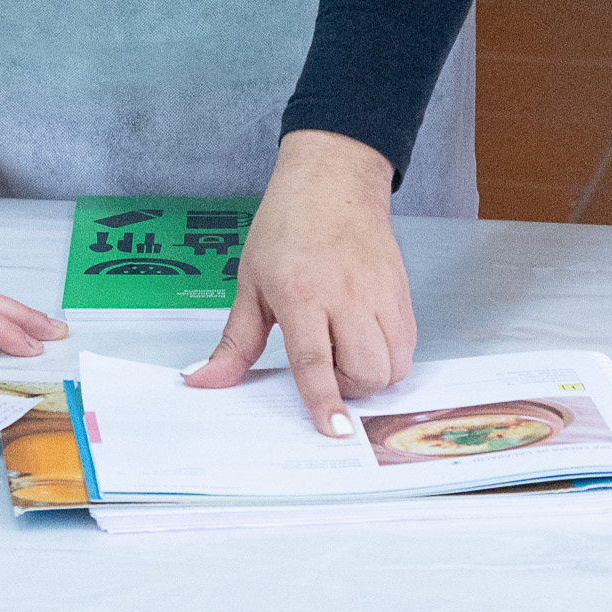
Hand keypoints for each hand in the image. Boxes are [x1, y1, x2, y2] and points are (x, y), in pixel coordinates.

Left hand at [185, 130, 411, 437]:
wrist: (332, 181)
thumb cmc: (286, 227)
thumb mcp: (250, 282)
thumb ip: (235, 341)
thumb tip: (203, 381)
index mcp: (302, 294)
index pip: (315, 360)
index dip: (325, 400)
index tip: (334, 430)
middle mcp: (347, 296)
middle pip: (365, 371)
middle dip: (348, 388)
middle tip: (326, 366)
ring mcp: (380, 294)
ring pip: (393, 365)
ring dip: (371, 376)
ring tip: (345, 351)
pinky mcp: (401, 292)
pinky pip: (408, 346)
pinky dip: (390, 357)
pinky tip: (366, 339)